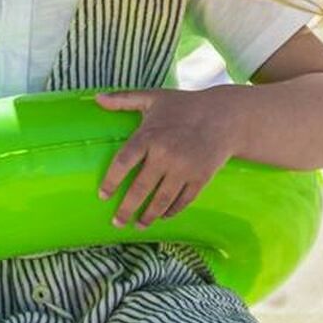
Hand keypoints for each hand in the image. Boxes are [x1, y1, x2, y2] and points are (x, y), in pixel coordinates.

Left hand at [94, 87, 239, 228]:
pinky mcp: (200, 178)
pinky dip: (172, 211)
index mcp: (149, 136)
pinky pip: (183, 200)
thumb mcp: (153, 98)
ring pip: (161, 200)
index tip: (103, 196)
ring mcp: (184, 169)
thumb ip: (123, 99)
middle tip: (117, 223)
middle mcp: (165, 155)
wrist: (225, 116)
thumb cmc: (184, 106)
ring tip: (139, 225)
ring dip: (148, 216)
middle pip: (140, 189)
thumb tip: (97, 98)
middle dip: (126, 209)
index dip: (111, 182)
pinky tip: (162, 216)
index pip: (123, 163)